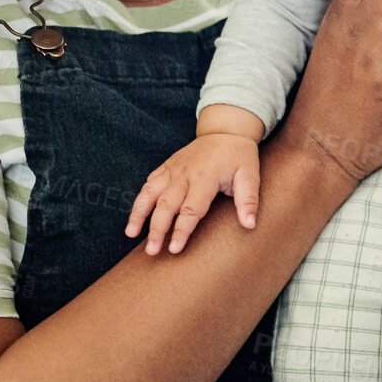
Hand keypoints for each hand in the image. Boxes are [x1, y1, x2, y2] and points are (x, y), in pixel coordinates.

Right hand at [126, 134, 260, 254]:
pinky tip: (135, 215)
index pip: (190, 209)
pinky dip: (140, 199)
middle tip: (152, 252)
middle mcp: (184, 173)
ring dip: (139, 214)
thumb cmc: (239, 156)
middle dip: (156, 229)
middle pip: (165, 205)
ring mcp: (172, 169)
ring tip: (130, 234)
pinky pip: (149, 183)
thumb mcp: (250, 175)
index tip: (174, 249)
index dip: (181, 231)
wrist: (226, 130)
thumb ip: (249, 201)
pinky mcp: (166, 166)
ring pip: (150, 192)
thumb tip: (249, 225)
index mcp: (205, 177)